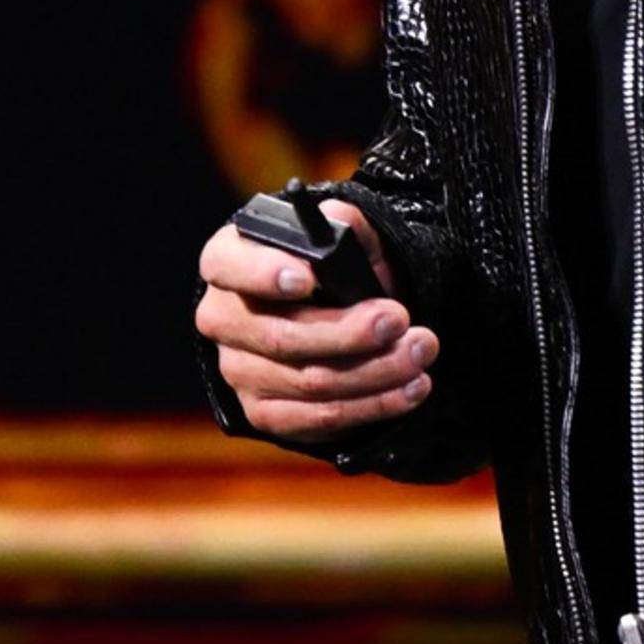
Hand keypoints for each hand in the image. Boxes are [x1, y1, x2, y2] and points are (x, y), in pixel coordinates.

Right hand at [194, 198, 438, 441]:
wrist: (320, 313)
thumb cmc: (326, 268)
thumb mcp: (336, 234)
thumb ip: (342, 223)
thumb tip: (342, 225)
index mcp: (226, 262)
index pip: (228, 265)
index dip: (264, 273)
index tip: (309, 277)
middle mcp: (222, 319)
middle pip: (281, 336)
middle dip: (349, 332)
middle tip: (399, 319)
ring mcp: (238, 371)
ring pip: (309, 382)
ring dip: (376, 371)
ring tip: (421, 351)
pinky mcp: (264, 413)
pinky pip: (319, 419)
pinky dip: (372, 405)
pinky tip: (410, 388)